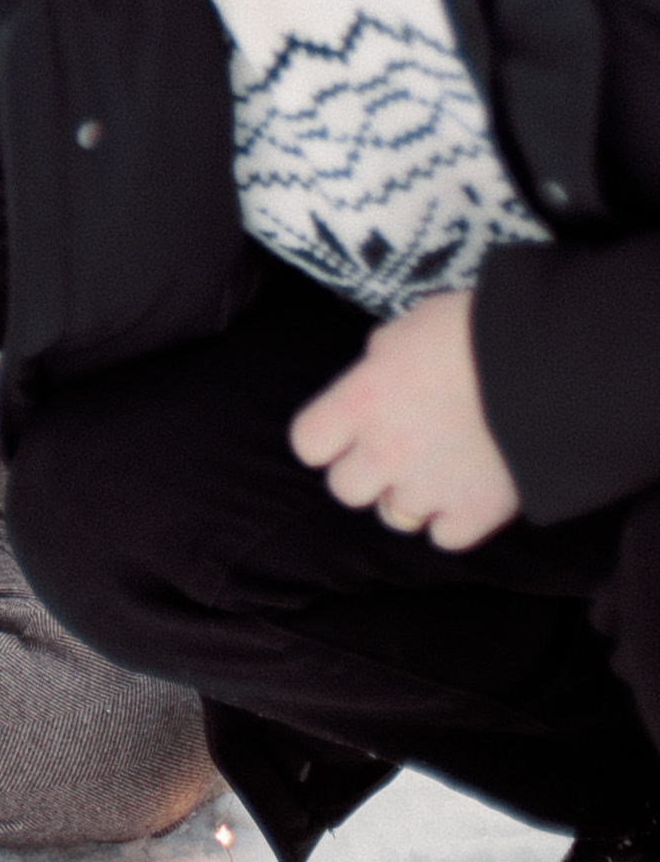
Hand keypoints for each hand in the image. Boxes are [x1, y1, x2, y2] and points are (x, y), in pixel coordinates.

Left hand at [288, 289, 520, 554]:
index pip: (308, 443)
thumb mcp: (413, 324)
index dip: (327, 439)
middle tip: (401, 448)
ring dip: (412, 497)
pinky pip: (446, 538)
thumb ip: (383, 354)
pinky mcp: (475, 513)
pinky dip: (456, 521)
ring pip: (395, 517)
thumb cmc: (478, 330)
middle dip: (368, 472)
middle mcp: (384, 451)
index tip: (349, 428)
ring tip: (442, 467)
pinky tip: (471, 489)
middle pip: (346, 489)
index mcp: (360, 401)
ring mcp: (428, 488)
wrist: (553, 362)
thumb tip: (378, 364)